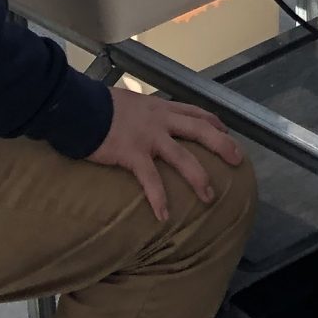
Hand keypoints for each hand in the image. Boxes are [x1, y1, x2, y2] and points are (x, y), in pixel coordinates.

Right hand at [86, 84, 242, 222]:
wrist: (80, 107)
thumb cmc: (99, 105)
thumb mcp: (129, 101)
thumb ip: (142, 110)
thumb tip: (143, 118)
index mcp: (160, 107)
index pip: (194, 111)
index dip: (213, 121)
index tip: (226, 130)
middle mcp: (160, 120)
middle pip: (200, 130)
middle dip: (222, 145)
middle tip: (238, 160)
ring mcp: (149, 137)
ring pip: (183, 157)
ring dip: (199, 177)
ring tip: (209, 197)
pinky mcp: (132, 154)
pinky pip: (150, 179)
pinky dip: (159, 198)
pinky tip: (164, 216)